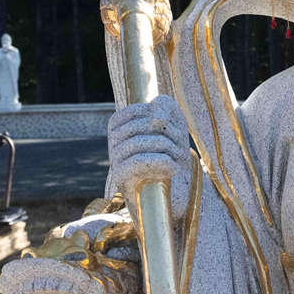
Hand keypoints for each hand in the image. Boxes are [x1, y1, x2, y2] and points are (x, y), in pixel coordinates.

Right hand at [105, 95, 191, 218]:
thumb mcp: (173, 120)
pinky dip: (161, 161)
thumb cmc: (172, 150)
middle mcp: (113, 141)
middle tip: (180, 146)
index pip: (136, 111)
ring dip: (167, 147)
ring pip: (139, 142)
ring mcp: (115, 159)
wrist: (176, 188)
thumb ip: (164, 105)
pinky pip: (137, 162)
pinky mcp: (121, 177)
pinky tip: (173, 167)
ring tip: (178, 156)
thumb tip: (157, 118)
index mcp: (120, 125)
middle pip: (141, 125)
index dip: (159, 115)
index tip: (172, 127)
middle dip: (168, 132)